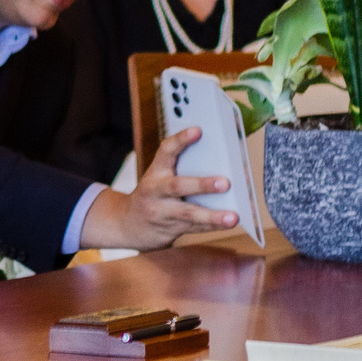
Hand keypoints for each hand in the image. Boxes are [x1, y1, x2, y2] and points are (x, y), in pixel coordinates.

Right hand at [82, 128, 239, 250]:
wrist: (128, 224)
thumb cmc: (154, 194)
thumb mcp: (160, 177)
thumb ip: (183, 169)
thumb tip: (223, 165)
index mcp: (156, 171)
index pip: (166, 150)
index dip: (181, 139)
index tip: (198, 130)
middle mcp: (155, 191)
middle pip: (177, 186)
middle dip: (202, 185)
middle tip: (226, 183)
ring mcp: (160, 212)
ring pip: (188, 214)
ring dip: (212, 216)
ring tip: (233, 217)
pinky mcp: (168, 230)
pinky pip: (194, 228)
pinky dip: (213, 226)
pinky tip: (229, 224)